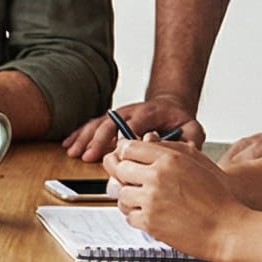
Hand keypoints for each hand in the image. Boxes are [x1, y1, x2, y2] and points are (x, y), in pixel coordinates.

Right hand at [61, 98, 201, 161]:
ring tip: (74, 152)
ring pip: (98, 124)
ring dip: (85, 138)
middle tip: (90, 156)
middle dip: (99, 139)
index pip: (137, 121)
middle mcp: (131, 112)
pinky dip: (79, 134)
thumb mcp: (193, 127)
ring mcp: (119, 115)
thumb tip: (187, 151)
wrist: (170, 106)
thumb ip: (192, 138)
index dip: (127, 132)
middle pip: (112, 123)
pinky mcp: (110, 120)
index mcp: (152, 112)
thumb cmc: (179, 121)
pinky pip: (92, 126)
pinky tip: (68, 144)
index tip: (119, 147)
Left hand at [109, 139, 246, 260]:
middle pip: (120, 169)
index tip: (126, 158)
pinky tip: (150, 213)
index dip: (124, 152)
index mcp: (169, 159)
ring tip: (143, 199)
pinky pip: (129, 216)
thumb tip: (147, 138)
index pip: (129, 147)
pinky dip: (137, 216)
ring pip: (121, 194)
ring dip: (130, 197)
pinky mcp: (150, 223)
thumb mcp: (197, 162)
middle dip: (124, 175)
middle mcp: (157, 177)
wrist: (226, 228)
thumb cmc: (216, 196)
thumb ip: (168, 147)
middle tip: (133, 180)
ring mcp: (151, 201)